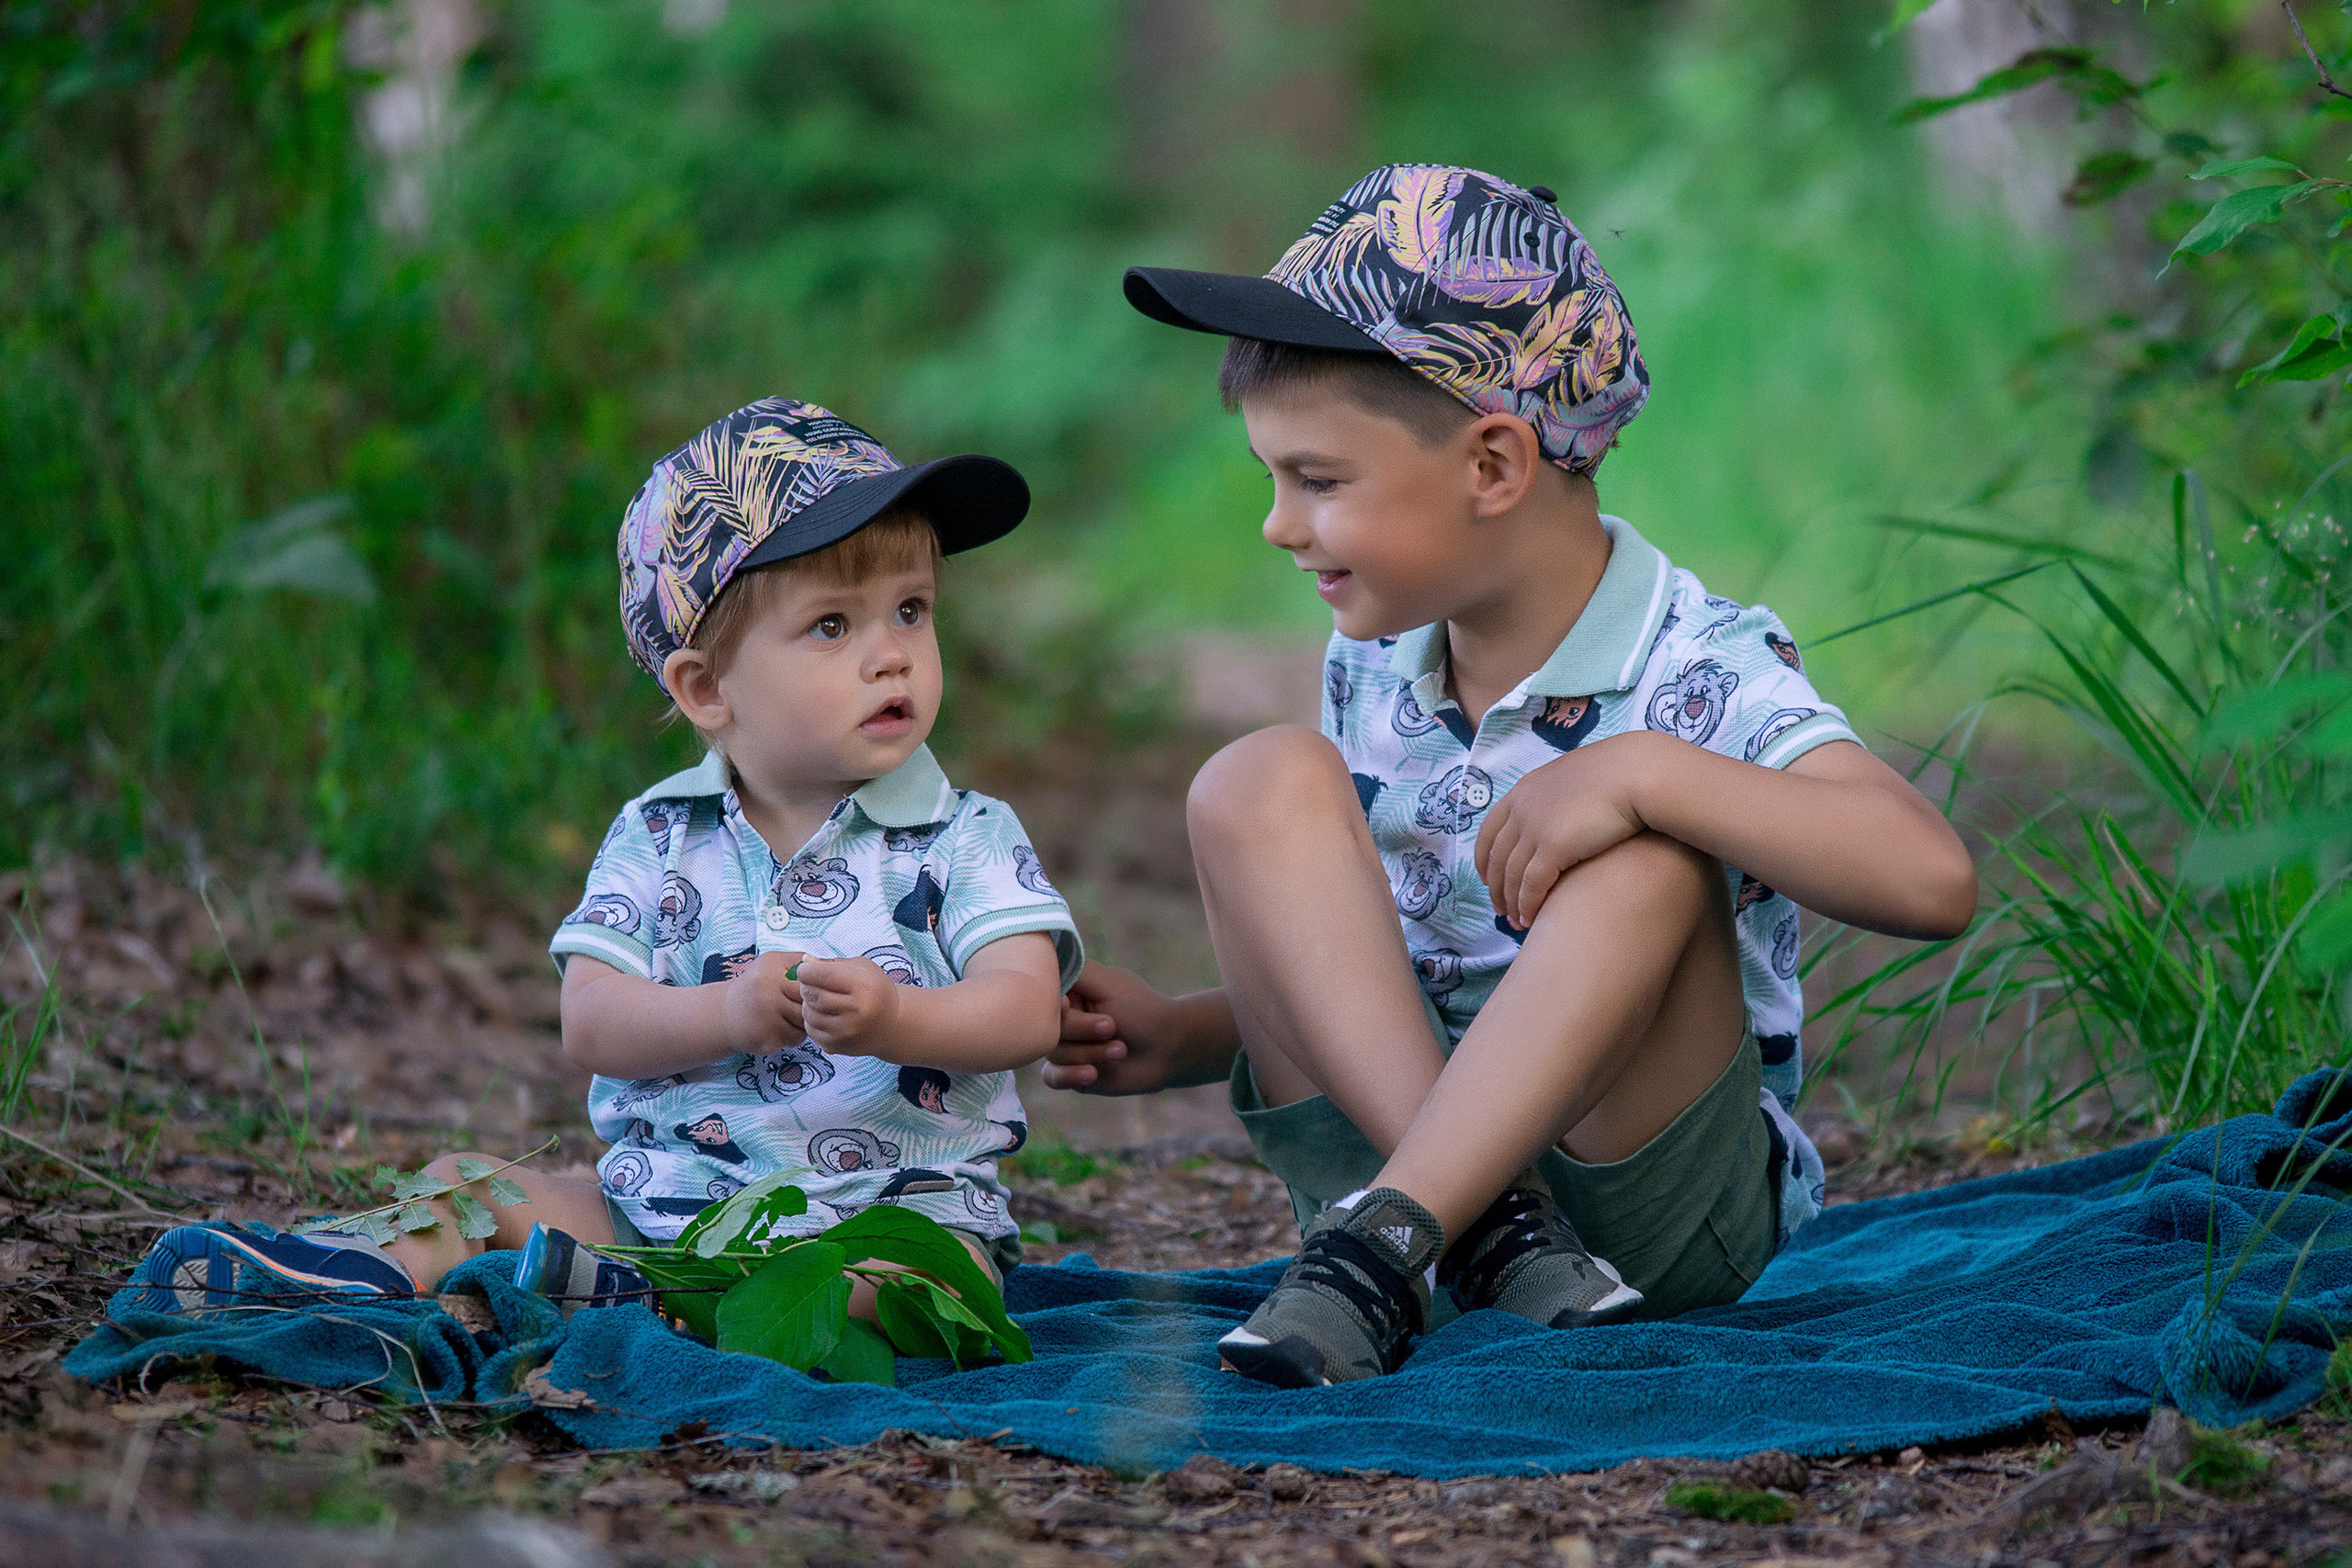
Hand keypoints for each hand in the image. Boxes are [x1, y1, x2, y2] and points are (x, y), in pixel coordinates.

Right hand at [720, 952, 806, 1052]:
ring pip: (805, 1020)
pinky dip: (794, 1036)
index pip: (809, 977)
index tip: (812, 990)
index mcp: (771, 967)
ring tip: (791, 1017)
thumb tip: (834, 964)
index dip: (816, 986)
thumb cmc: (756, 988)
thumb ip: (799, 962)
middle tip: (806, 1006)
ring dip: (804, 1022)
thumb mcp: (772, 964)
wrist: (725, 1015)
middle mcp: (767, 988)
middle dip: (812, 1005)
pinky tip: (781, 1029)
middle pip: (809, 999)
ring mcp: (765, 1014)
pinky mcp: (766, 1036)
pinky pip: (795, 1037)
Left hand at [793, 955, 901, 1053]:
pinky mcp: (836, 1046)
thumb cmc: (875, 990)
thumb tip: (804, 961)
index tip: (807, 969)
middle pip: (812, 994)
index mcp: (864, 987)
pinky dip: (812, 1020)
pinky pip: (810, 1030)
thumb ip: (832, 963)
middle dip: (807, 986)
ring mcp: (846, 1032)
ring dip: (808, 1004)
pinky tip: (825, 1015)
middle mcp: (856, 1012)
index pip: (822, 974)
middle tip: (814, 983)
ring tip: (821, 999)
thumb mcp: (863, 969)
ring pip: (808, 1013)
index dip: (807, 970)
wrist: (891, 1025)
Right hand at [1042, 961, 1182, 1094]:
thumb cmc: (1142, 1009)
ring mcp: (1064, 1045)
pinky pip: (1052, 1077)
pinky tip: (1092, 1074)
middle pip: (1045, 1026)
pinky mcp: (1069, 1072)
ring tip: (1120, 1050)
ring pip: (1052, 1052)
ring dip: (1089, 1053)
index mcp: (1068, 990)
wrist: (1168, 1049)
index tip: (1070, 1006)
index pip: (1040, 995)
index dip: (1054, 1005)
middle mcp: (1061, 1017)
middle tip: (1112, 1027)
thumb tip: (1042, 961)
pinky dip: (1071, 1076)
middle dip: (1081, 1030)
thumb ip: (1074, 970)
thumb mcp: (1109, 982)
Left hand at [1474, 733, 1654, 931]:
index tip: (1485, 876)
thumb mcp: (1574, 780)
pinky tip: (1531, 919)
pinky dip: (1528, 905)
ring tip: (1516, 922)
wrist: (1637, 772)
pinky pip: (1531, 885)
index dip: (1484, 856)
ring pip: (1511, 875)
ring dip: (1511, 902)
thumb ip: (1559, 796)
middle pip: (1497, 856)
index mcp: (1524, 790)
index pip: (1490, 829)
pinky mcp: (1553, 847)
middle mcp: (1522, 809)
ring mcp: (1534, 828)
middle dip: (1495, 887)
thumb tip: (1562, 810)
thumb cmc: (1619, 775)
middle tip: (1500, 909)